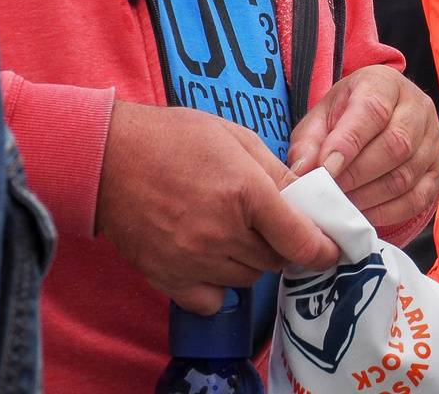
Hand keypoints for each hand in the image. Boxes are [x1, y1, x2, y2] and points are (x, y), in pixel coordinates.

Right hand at [95, 101, 339, 314]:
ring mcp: (193, 260)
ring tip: (233, 231)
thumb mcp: (236, 138)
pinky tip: (211, 260)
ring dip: (251, 261)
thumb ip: (276, 172)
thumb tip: (307, 198)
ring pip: (247, 278)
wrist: (108, 157)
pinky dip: (219, 286)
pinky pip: (212, 300)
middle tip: (269, 223)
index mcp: (245, 193)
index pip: (300, 240)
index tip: (329, 250)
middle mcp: (222, 232)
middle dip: (282, 244)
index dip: (322, 249)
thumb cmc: (173, 139)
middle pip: (276, 260)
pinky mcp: (168, 277)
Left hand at [288, 65, 438, 227]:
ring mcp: (433, 139)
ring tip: (341, 206)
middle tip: (329, 194)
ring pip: (407, 174)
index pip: (373, 111)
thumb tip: (302, 172)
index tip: (325, 169)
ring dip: (369, 197)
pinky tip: (363, 214)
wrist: (377, 115)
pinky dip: (388, 212)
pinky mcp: (437, 169)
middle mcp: (417, 106)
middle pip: (397, 144)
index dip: (349, 143)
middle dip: (357, 175)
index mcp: (385, 83)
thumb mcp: (321, 117)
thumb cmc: (345, 116)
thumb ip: (309, 142)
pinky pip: (419, 198)